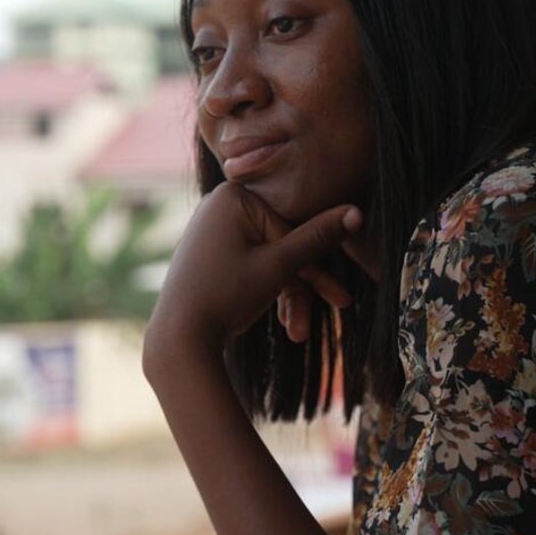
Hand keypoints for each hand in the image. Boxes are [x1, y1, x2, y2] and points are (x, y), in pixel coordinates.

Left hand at [148, 182, 361, 352]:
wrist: (178, 339)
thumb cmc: (226, 296)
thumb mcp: (278, 267)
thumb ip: (318, 238)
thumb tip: (357, 212)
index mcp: (231, 195)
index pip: (291, 229)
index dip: (317, 269)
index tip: (343, 299)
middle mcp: (218, 204)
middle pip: (280, 244)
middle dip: (302, 286)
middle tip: (333, 313)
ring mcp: (212, 229)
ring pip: (267, 259)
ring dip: (286, 295)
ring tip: (297, 331)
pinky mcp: (211, 252)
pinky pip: (250, 265)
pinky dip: (265, 290)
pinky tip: (283, 321)